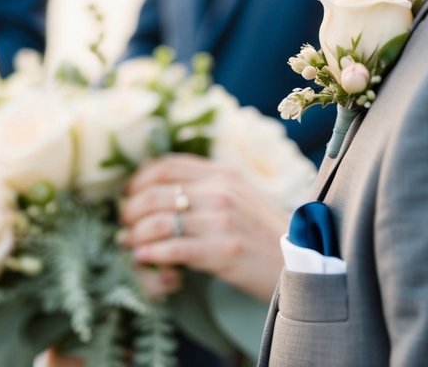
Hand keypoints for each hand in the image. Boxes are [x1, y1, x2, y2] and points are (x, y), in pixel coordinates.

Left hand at [120, 153, 286, 301]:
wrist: (304, 262)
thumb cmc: (264, 232)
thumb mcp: (238, 196)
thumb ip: (207, 188)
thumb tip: (164, 191)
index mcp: (221, 173)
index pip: (166, 165)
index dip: (139, 179)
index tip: (128, 194)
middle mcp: (219, 191)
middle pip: (156, 192)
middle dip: (131, 209)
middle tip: (123, 223)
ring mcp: (222, 220)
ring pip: (160, 220)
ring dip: (136, 233)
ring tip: (128, 243)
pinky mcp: (224, 250)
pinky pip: (175, 248)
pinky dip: (152, 253)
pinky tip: (142, 257)